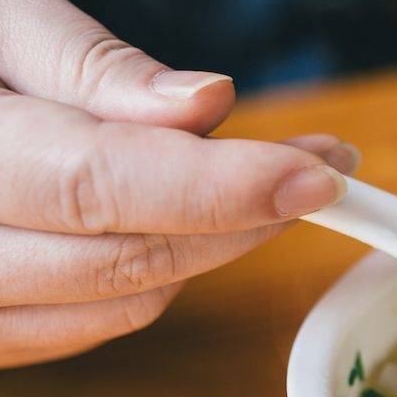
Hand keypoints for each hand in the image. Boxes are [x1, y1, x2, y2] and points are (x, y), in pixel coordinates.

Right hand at [0, 0, 358, 369]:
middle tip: (315, 169)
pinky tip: (175, 225)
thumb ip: (85, 66)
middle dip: (241, 219)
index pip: (97, 186)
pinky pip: (77, 330)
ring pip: (112, 309)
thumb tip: (203, 108)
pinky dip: (146, 281)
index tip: (319, 171)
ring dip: (203, 252)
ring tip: (249, 185)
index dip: (223, 187)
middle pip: (122, 262)